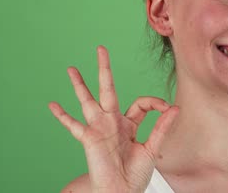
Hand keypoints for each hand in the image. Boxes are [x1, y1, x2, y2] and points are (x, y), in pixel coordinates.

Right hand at [49, 45, 178, 192]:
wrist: (122, 191)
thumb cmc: (135, 173)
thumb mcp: (152, 147)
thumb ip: (162, 127)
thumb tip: (176, 107)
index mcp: (129, 124)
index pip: (140, 103)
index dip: (155, 102)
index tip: (167, 108)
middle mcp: (112, 122)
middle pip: (108, 89)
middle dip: (104, 69)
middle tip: (101, 49)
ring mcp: (99, 128)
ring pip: (87, 101)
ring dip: (79, 85)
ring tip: (71, 69)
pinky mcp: (89, 139)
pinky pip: (73, 125)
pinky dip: (62, 116)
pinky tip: (52, 105)